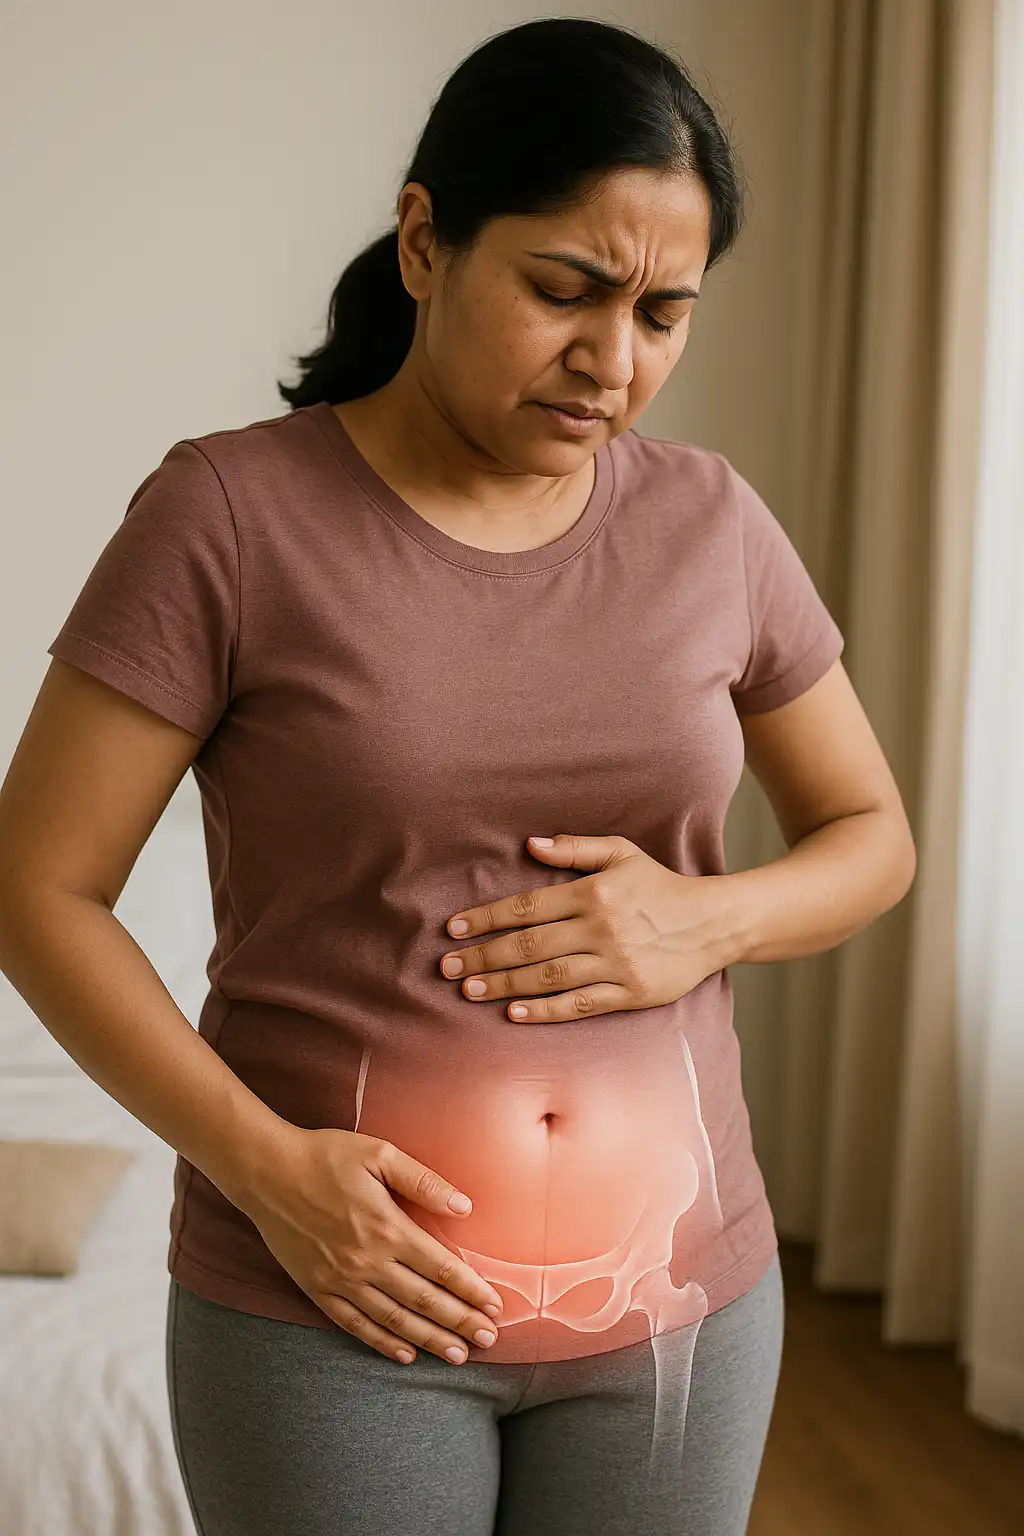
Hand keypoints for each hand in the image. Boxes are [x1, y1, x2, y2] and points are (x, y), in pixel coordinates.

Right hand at [236, 1126, 504, 1364]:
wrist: (267, 1172)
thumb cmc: (326, 1156)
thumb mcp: (379, 1155)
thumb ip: (424, 1182)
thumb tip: (465, 1206)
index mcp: (388, 1228)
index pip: (441, 1268)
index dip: (471, 1290)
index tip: (494, 1306)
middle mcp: (368, 1261)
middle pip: (425, 1300)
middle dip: (461, 1322)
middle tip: (489, 1340)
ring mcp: (341, 1280)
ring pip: (394, 1319)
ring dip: (429, 1339)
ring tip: (458, 1354)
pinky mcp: (317, 1289)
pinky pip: (355, 1325)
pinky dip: (382, 1342)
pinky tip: (404, 1354)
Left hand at [439, 833, 733, 1022]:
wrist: (713, 923)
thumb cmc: (660, 886)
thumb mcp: (622, 854)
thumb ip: (575, 849)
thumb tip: (529, 844)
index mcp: (593, 893)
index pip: (527, 907)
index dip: (487, 918)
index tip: (455, 929)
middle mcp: (600, 929)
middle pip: (529, 945)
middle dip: (484, 956)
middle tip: (448, 967)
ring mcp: (614, 964)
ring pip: (548, 976)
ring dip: (505, 984)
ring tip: (470, 990)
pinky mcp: (629, 994)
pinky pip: (580, 1004)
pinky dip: (545, 1010)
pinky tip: (514, 1013)